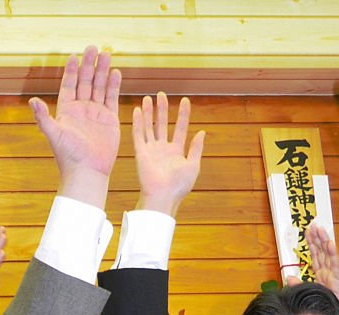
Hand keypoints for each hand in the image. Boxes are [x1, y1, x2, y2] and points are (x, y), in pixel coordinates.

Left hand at [29, 46, 121, 207]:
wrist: (86, 171)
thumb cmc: (68, 155)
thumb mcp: (54, 134)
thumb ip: (43, 117)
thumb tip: (32, 101)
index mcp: (66, 111)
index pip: (69, 86)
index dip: (71, 71)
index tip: (74, 56)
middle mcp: (81, 110)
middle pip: (85, 82)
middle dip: (89, 65)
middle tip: (93, 47)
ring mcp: (95, 114)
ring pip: (99, 87)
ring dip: (102, 71)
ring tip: (107, 53)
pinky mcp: (109, 119)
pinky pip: (111, 98)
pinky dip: (113, 85)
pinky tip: (115, 72)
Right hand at [132, 92, 204, 216]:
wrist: (163, 196)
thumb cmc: (179, 185)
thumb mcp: (193, 164)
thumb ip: (196, 147)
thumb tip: (202, 132)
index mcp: (177, 151)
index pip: (180, 128)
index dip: (183, 114)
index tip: (184, 100)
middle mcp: (163, 149)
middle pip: (163, 124)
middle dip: (162, 109)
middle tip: (161, 94)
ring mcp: (151, 150)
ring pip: (150, 127)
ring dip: (148, 113)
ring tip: (148, 98)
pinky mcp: (141, 153)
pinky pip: (138, 135)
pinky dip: (137, 123)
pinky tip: (136, 111)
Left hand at [298, 224, 338, 312]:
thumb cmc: (322, 306)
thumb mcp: (306, 293)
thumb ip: (297, 285)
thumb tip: (288, 277)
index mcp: (320, 276)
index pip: (315, 256)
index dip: (312, 244)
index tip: (307, 232)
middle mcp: (327, 273)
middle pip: (322, 252)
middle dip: (317, 239)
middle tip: (312, 226)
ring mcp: (333, 275)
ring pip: (328, 255)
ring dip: (324, 241)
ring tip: (320, 229)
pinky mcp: (338, 279)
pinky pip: (335, 264)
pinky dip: (332, 253)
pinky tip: (329, 243)